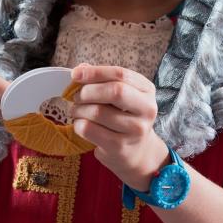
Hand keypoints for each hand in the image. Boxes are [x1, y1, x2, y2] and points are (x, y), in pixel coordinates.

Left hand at [69, 65, 167, 189]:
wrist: (137, 152)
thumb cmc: (125, 118)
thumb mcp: (122, 97)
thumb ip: (103, 81)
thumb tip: (80, 70)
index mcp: (147, 90)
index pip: (120, 74)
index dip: (95, 72)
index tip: (75, 74)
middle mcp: (147, 109)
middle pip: (114, 91)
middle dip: (88, 92)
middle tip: (76, 97)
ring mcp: (135, 130)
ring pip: (98, 112)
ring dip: (79, 110)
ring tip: (76, 111)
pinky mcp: (120, 147)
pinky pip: (90, 130)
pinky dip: (79, 125)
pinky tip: (80, 125)